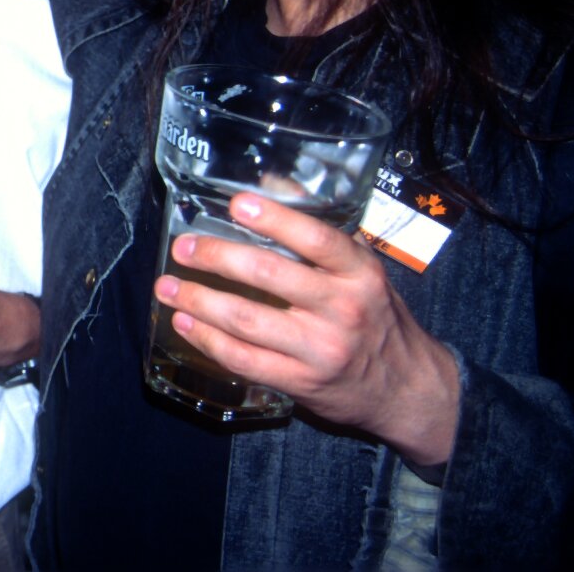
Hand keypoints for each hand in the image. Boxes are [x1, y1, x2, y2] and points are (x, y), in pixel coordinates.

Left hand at [154, 191, 460, 464]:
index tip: (237, 204)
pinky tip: (185, 323)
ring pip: (247, 320)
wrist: (405, 388)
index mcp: (360, 273)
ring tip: (168, 286)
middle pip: (270, 276)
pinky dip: (208, 340)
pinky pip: (245, 359)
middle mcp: (343, 309)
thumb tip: (269, 185)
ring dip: (199, 301)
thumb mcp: (362, 271)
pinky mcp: (301, 382)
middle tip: (183, 247)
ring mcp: (320, 349)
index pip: (317, 240)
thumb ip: (319, 233)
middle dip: (217, 258)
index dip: (275, 219)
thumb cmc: (376, 317)